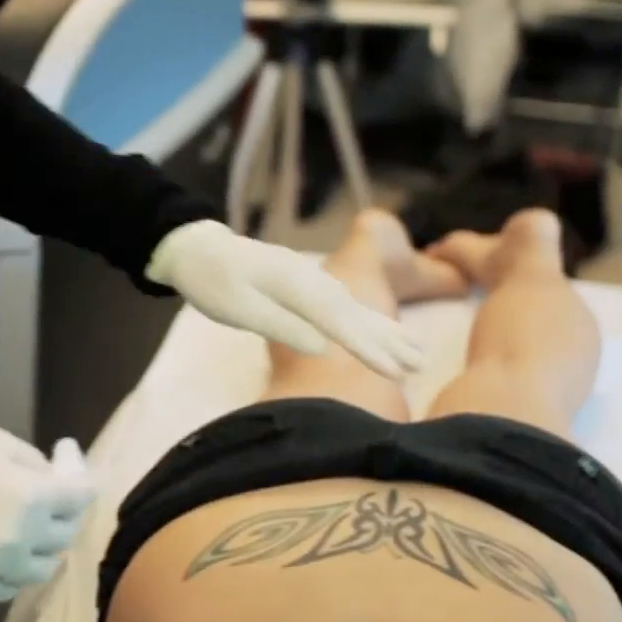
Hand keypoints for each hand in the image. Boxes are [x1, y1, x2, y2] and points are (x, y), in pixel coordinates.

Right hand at [0, 410, 94, 601]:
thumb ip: (34, 462)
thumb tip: (54, 477)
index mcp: (32, 497)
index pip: (83, 495)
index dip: (79, 472)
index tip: (65, 455)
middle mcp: (22, 538)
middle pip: (67, 532)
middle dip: (65, 508)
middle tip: (50, 489)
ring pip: (45, 567)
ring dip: (45, 546)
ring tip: (31, 526)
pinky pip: (11, 587)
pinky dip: (16, 571)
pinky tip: (7, 551)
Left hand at [145, 220, 423, 377]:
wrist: (199, 248)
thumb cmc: (213, 282)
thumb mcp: (238, 308)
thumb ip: (280, 325)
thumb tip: (322, 348)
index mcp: (296, 287)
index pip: (339, 323)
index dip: (368, 349)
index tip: (394, 373)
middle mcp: (313, 280)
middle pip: (358, 315)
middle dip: (390, 342)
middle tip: (421, 367)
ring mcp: (313, 280)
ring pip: (357, 309)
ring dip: (387, 331)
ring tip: (417, 353)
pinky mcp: (308, 284)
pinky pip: (347, 304)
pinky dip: (370, 319)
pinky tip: (386, 329)